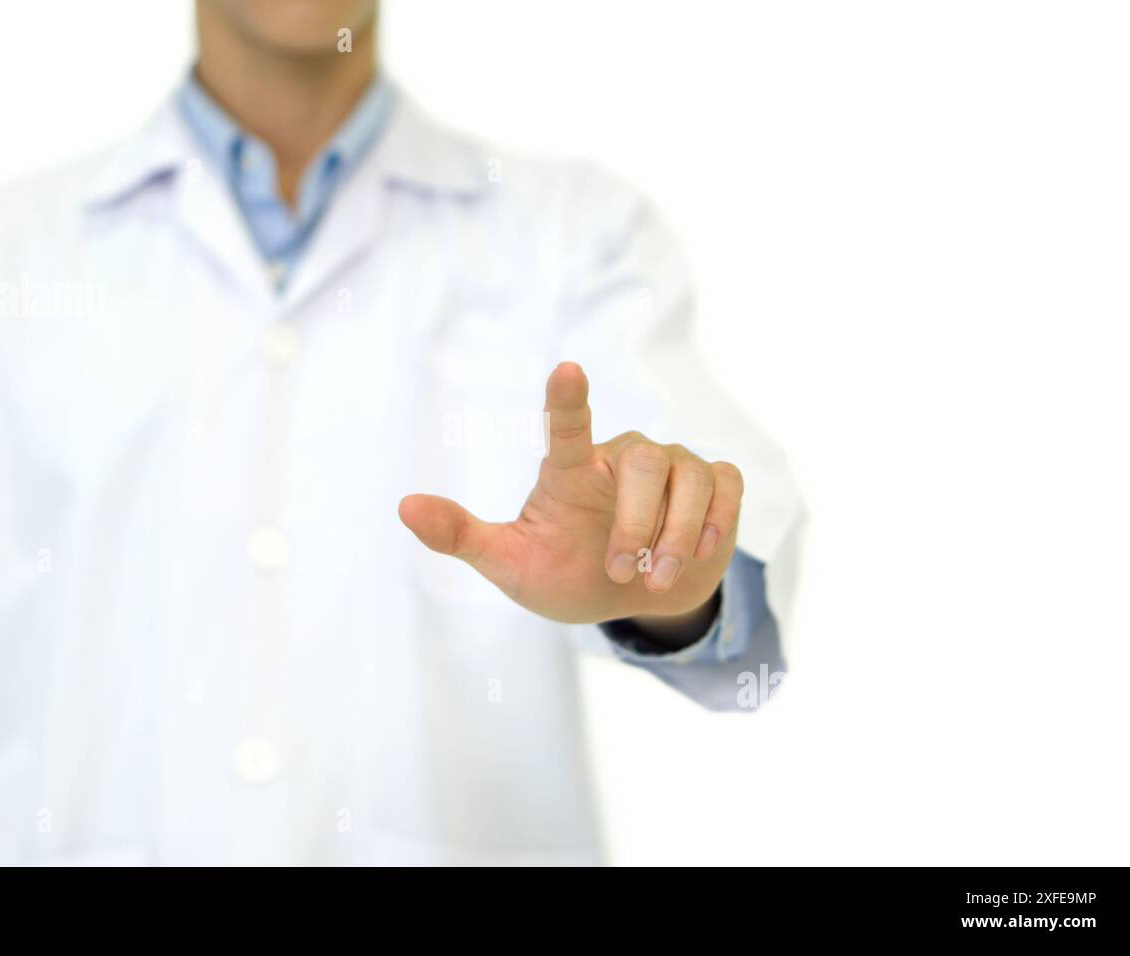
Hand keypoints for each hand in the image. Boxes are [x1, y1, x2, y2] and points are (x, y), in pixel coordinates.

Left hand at [398, 362, 742, 624]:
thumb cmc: (565, 574)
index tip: (567, 370)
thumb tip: (403, 507)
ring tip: (654, 578)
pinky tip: (696, 553)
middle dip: (638, 524)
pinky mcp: (715, 486)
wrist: (632, 603)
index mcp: (571, 472)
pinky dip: (714, 522)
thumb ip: (462, 536)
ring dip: (675, 536)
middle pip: (645, 462)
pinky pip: (726, 487)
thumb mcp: (511, 565)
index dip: (568, 400)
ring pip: (691, 478)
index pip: (568, 426)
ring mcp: (674, 468)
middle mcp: (623, 458)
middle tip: (621, 572)